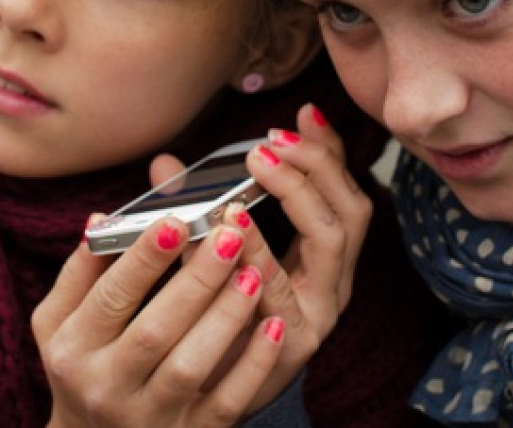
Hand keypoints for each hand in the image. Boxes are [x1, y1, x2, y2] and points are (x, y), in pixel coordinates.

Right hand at [31, 216, 285, 427]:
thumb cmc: (81, 367)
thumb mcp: (58, 323)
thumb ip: (80, 272)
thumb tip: (101, 219)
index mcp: (73, 348)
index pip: (111, 297)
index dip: (144, 258)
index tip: (177, 221)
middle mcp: (106, 386)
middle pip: (154, 330)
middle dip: (196, 281)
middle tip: (230, 236)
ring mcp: (150, 417)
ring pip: (191, 367)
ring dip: (226, 317)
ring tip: (253, 273)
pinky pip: (227, 403)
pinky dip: (253, 365)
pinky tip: (273, 324)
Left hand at [151, 103, 373, 413]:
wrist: (202, 398)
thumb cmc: (214, 318)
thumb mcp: (216, 257)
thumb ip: (199, 211)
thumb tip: (162, 162)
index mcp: (323, 258)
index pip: (345, 190)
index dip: (330, 150)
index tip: (302, 113)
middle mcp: (332, 284)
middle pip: (350, 211)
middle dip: (315, 167)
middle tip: (268, 143)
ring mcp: (317, 316)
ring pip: (327, 245)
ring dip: (293, 198)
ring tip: (254, 169)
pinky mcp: (291, 347)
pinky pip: (282, 292)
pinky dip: (261, 253)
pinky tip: (234, 228)